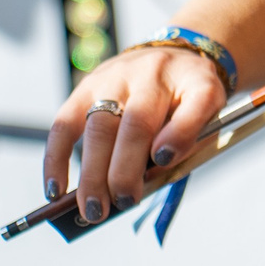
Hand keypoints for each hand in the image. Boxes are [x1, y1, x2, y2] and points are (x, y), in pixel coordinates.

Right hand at [43, 45, 226, 224]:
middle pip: (137, 121)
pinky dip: (57, 159)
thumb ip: (189, 142)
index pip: (196, 102)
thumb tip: (151, 174)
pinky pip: (64, 123)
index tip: (165, 159)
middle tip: (123, 202)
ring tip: (93, 208)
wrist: (172, 57)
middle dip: (126, 169)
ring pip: (99, 125)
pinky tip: (56, 190)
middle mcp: (154, 73)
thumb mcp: (208, 115)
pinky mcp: (87, 85)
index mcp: (196, 81)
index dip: (180, 133)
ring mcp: (117, 76)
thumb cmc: (188, 99)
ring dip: (93, 172)